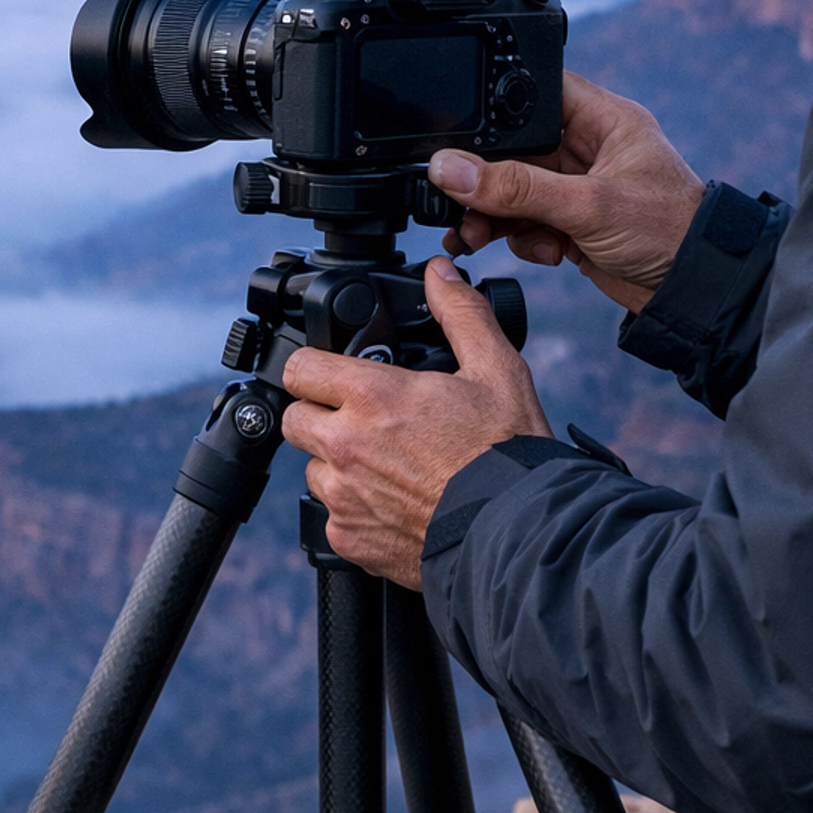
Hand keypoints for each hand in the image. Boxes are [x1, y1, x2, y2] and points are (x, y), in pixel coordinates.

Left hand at [281, 256, 552, 586]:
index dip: (316, 367)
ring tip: (387, 465)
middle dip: (322, 415)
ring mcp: (343, 496)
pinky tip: (395, 504)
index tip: (335, 373)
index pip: (300, 368)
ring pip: (313, 470)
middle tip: (364, 420)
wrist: (516, 533)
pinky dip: (356, 512)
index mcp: (372, 396)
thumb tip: (439, 274)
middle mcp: (346, 446)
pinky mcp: (350, 539)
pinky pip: (334, 517)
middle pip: (295, 419)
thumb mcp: (496, 369)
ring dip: (339, 465)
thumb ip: (460, 313)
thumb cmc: (507, 454)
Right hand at [430, 71, 703, 312]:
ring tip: (474, 235)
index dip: (496, 106)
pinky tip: (540, 251)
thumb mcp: (587, 206)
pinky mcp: (571, 223)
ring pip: (512, 190)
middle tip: (455, 199)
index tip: (458, 132)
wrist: (693, 293)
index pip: (537, 92)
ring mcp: (577, 187)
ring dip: (492, 213)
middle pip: (514, 149)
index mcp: (603, 120)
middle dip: (483, 177)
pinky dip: (519, 238)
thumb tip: (451, 169)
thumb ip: (517, 189)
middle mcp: (588, 148)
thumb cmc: (670, 232)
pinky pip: (525, 221)